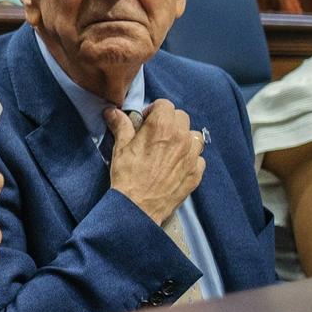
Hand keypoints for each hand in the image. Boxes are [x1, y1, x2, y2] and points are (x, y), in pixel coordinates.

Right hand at [105, 100, 204, 223]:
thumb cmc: (127, 175)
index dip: (153, 110)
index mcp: (162, 127)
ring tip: (170, 148)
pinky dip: (190, 158)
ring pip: (194, 135)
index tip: (145, 121)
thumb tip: (112, 111)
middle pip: (182, 117)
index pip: (165, 104)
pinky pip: (199, 158)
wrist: (138, 207)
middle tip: (156, 134)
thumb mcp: (120, 147)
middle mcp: (181, 138)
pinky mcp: (196, 173)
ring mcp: (192, 156)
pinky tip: (177, 165)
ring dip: (184, 137)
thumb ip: (120, 125)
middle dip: (169, 121)